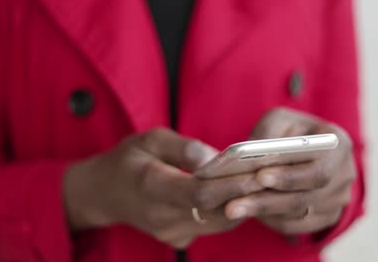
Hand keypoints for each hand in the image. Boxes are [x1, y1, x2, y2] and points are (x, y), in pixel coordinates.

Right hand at [64, 128, 263, 247]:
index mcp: (151, 186)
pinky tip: (242, 194)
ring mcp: (169, 232)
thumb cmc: (127, 160)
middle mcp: (161, 216)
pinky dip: (230, 211)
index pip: (199, 192)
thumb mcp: (148, 139)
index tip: (258, 172)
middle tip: (273, 176)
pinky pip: (212, 226)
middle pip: (215, 211)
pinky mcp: (177, 239)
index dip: (231, 184)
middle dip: (246, 194)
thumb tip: (212, 158)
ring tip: (265, 183)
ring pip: (218, 223)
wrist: (104, 193)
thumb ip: (181, 147)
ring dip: (242, 204)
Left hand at [224, 108, 355, 234]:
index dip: (289, 175)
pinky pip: (296, 225)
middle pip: (308, 196)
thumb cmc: (288, 131)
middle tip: (234, 204)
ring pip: (298, 213)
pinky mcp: (327, 216)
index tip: (260, 177)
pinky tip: (248, 212)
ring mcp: (339, 199)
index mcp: (338, 144)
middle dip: (268, 200)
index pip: (317, 168)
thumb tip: (248, 155)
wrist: (305, 150)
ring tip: (232, 209)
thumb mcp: (279, 121)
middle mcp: (345, 175)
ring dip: (263, 212)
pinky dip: (271, 220)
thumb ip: (267, 134)